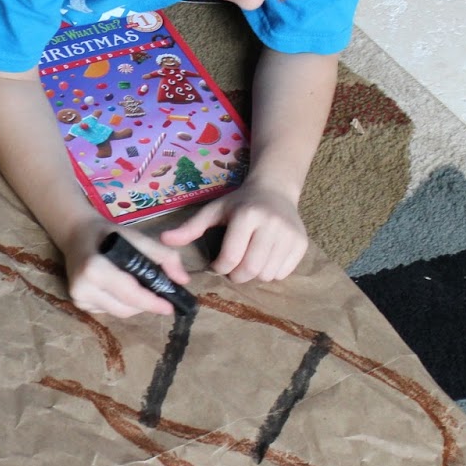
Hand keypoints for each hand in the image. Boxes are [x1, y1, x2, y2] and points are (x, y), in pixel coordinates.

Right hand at [62, 218, 191, 317]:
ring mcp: (78, 299)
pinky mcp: (78, 305)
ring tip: (143, 289)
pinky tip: (122, 289)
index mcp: (94, 269)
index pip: (129, 293)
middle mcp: (82, 288)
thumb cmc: (109, 234)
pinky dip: (122, 303)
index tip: (170, 307)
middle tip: (161, 296)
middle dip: (146, 304)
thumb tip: (183, 280)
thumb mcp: (137, 237)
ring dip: (136, 305)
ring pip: (119, 312)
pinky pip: (109, 311)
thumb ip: (163, 255)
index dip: (151, 302)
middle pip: (125, 308)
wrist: (76, 235)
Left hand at [159, 182, 307, 283]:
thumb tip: (163, 240)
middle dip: (236, 275)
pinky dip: (270, 272)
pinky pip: (282, 273)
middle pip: (250, 269)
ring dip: (253, 275)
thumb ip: (190, 227)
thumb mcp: (214, 210)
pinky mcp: (301, 244)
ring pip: (267, 274)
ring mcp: (290, 234)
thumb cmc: (239, 203)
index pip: (231, 257)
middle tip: (232, 268)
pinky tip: (264, 258)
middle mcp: (271, 224)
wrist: (275, 190)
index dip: (220, 267)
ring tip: (248, 260)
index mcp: (247, 215)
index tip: (217, 264)